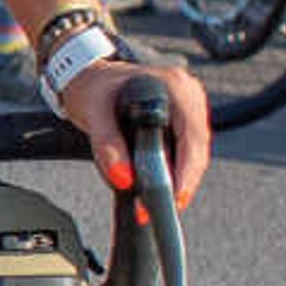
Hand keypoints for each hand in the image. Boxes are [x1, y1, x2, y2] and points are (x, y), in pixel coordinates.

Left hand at [56, 56, 208, 207]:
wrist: (88, 76)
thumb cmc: (93, 87)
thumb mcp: (92, 112)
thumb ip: (107, 145)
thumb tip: (124, 177)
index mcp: (172, 85)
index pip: (190, 135)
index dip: (184, 170)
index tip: (172, 196)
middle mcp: (187, 93)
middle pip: (197, 147)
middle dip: (182, 181)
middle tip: (161, 209)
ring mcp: (188, 105)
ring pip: (195, 151)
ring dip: (180, 179)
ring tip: (160, 203)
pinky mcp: (183, 117)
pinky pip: (186, 149)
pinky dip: (176, 169)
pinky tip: (164, 186)